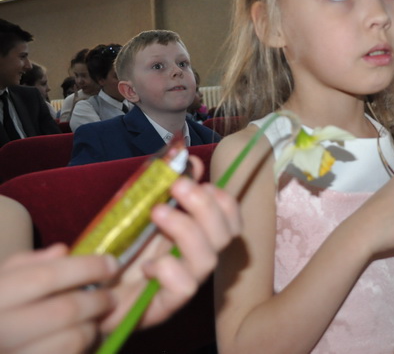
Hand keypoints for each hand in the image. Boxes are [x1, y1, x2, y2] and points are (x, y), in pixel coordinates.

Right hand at [0, 245, 117, 353]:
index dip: (85, 268)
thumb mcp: (2, 281)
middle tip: (111, 297)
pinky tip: (78, 338)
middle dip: (97, 300)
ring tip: (92, 319)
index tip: (111, 264)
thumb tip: (62, 251)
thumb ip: (28, 264)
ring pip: (71, 339)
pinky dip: (81, 346)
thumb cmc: (0, 308)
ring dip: (90, 327)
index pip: (44, 277)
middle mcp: (0, 330)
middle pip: (63, 311)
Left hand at [103, 156, 241, 330]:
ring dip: (185, 229)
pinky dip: (168, 269)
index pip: (230, 219)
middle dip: (205, 206)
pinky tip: (145, 266)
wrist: (90, 294)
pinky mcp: (167, 305)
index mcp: (196, 235)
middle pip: (225, 235)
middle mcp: (196, 258)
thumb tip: (189, 160)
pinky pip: (184, 287)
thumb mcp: (140, 211)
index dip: (224, 201)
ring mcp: (185, 282)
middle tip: (176, 186)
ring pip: (208, 259)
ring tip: (156, 213)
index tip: (202, 183)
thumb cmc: (117, 251)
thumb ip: (165, 188)